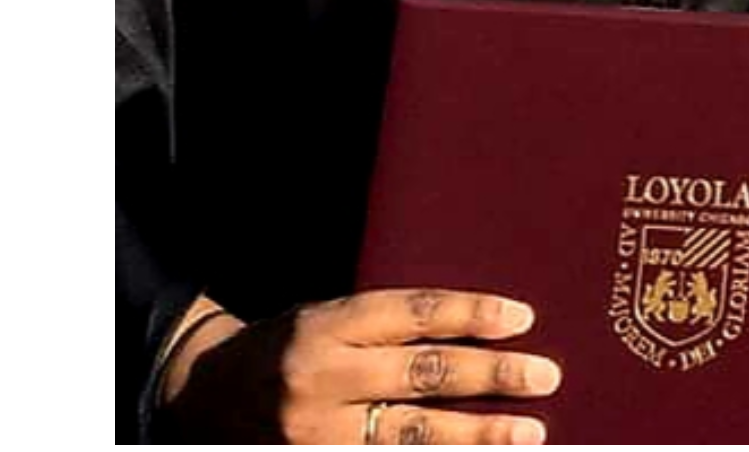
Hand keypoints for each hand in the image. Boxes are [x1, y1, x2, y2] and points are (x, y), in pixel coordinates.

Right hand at [157, 289, 560, 444]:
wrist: (203, 395)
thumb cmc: (285, 347)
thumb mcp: (324, 317)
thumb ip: (386, 325)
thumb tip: (474, 330)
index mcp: (325, 325)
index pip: (412, 314)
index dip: (470, 314)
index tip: (522, 317)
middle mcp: (320, 377)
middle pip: (421, 374)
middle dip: (490, 376)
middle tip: (545, 375)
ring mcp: (317, 433)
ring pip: (412, 435)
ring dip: (477, 434)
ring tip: (529, 432)